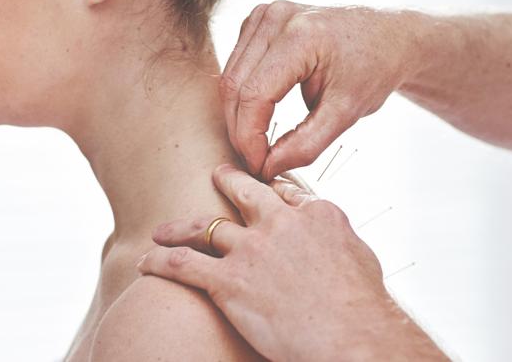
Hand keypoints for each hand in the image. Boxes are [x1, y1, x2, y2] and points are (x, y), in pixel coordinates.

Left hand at [137, 164, 447, 361]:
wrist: (352, 335)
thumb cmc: (365, 308)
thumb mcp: (360, 258)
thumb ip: (337, 242)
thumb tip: (332, 244)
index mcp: (317, 214)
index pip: (288, 193)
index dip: (274, 192)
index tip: (265, 192)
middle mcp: (281, 223)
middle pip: (245, 192)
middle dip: (227, 181)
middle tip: (215, 174)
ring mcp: (253, 249)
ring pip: (205, 226)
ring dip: (180, 227)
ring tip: (163, 230)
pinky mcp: (229, 280)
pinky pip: (184, 264)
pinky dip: (161, 260)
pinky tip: (147, 260)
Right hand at [220, 1, 420, 179]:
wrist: (388, 37)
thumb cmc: (373, 70)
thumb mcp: (346, 114)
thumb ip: (305, 144)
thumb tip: (266, 167)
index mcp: (301, 36)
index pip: (255, 95)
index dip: (250, 138)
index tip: (259, 166)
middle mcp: (277, 17)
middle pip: (235, 85)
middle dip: (241, 131)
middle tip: (257, 161)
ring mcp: (266, 13)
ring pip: (230, 76)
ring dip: (239, 115)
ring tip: (259, 144)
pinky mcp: (260, 17)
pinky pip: (237, 64)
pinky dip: (243, 95)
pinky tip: (260, 115)